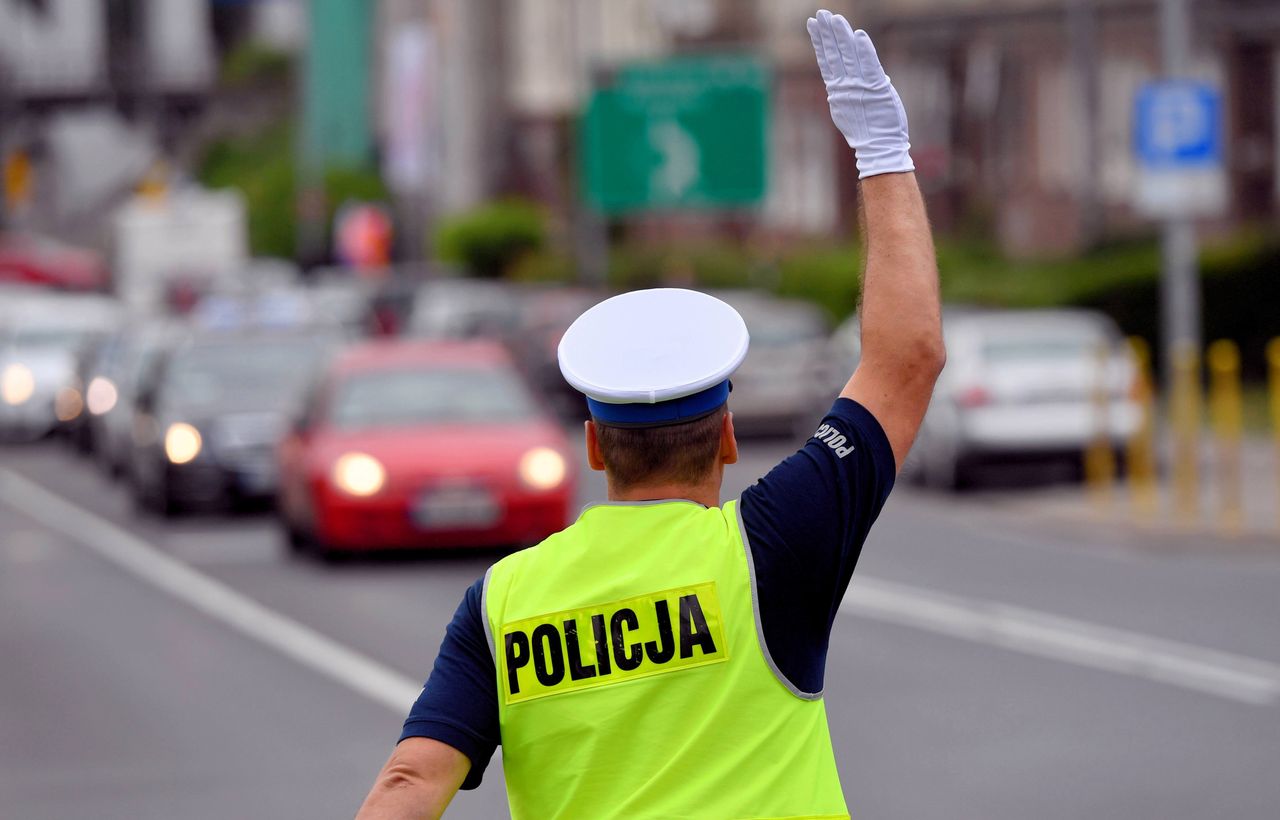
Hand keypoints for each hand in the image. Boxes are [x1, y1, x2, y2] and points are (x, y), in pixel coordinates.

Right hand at [807, 10, 912, 178]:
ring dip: (841, 36)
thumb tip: (849, 77)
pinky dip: (863, 50)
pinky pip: (869, 65)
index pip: (827, 60)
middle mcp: (846, 86)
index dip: (820, 41)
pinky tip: (858, 35)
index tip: (813, 25)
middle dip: (827, 33)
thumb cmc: (870, 129)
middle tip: (820, 14)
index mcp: (839, 89)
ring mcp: (860, 87)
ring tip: (833, 18)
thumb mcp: (854, 106)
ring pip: (848, 56)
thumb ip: (851, 89)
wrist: (880, 147)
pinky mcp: (877, 89)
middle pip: (834, 54)